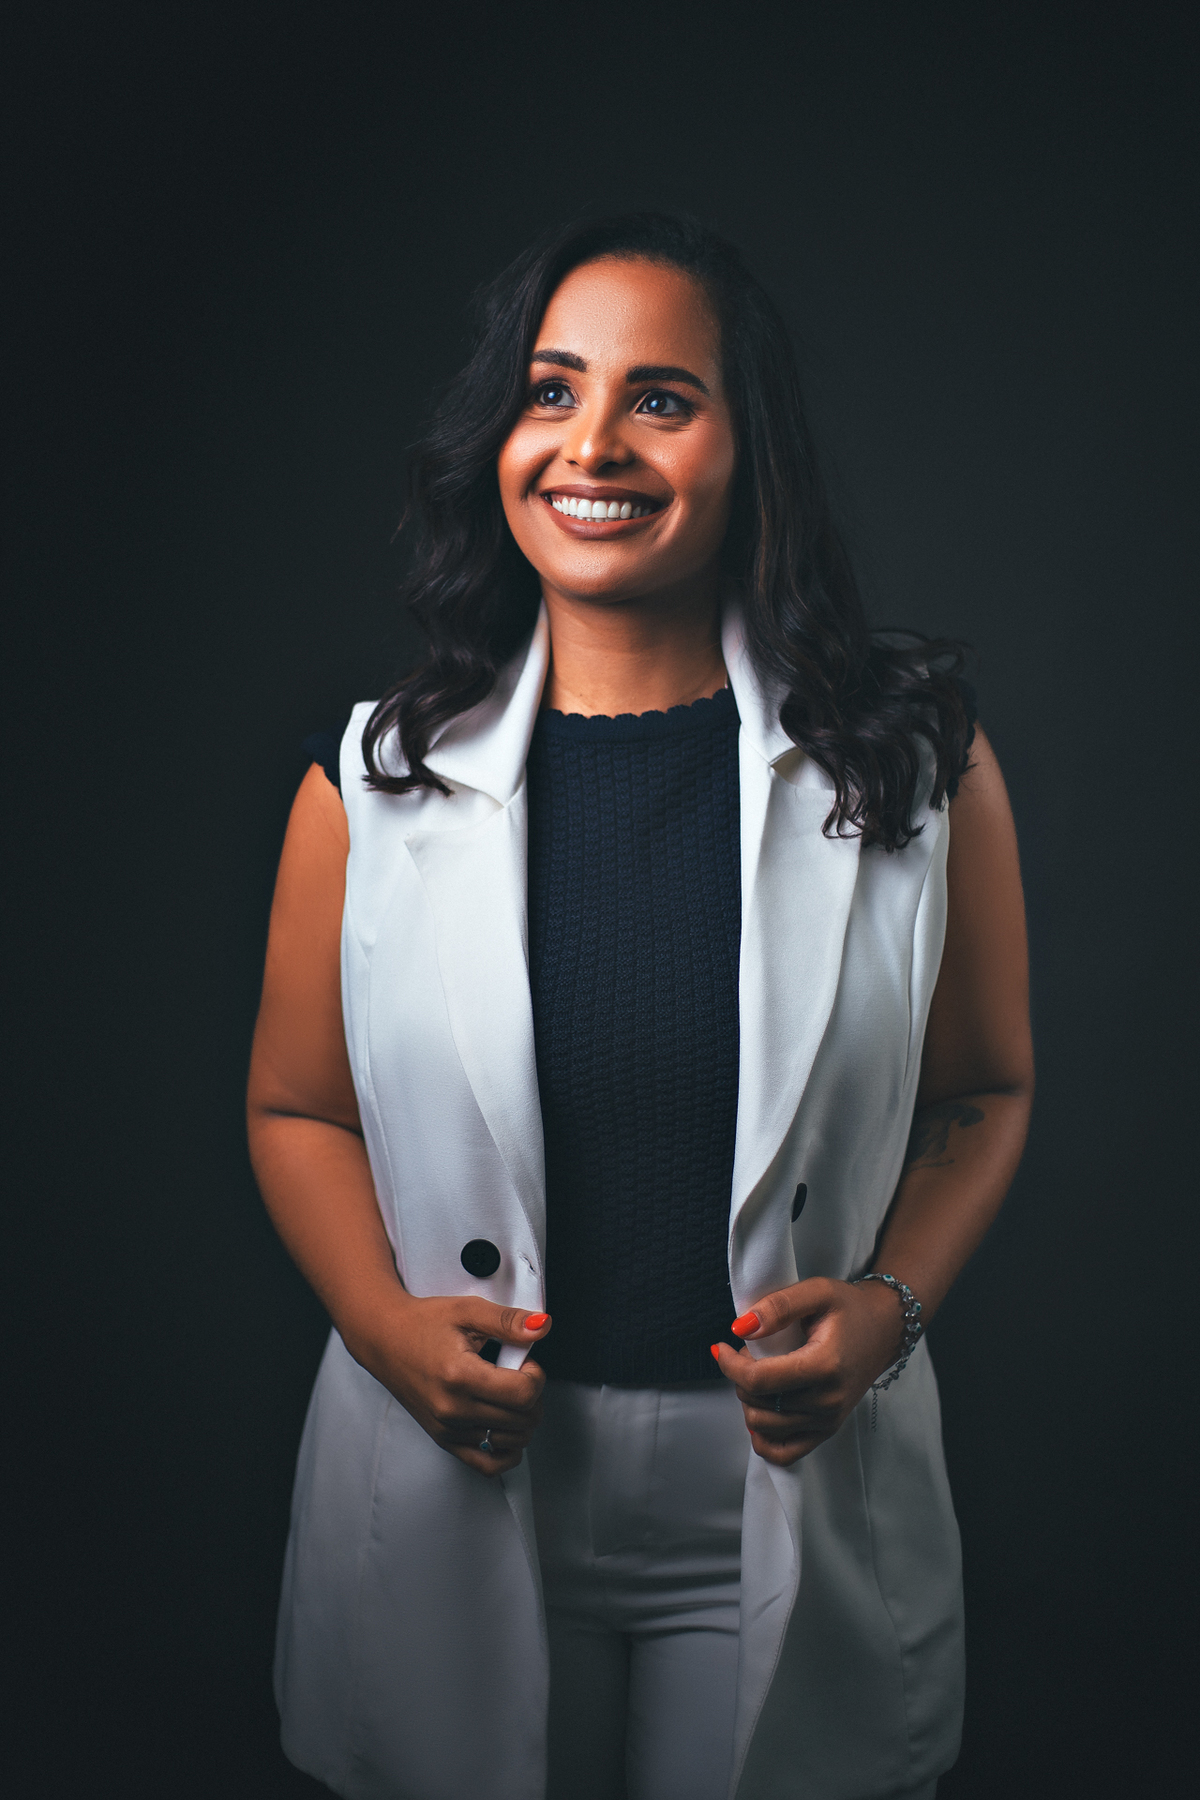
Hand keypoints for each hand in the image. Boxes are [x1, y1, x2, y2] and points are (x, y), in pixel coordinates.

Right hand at [354, 1295, 551, 1477]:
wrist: (384, 1339)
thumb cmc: (422, 1324)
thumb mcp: (467, 1310)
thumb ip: (507, 1321)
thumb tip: (540, 1327)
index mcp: (460, 1376)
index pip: (523, 1394)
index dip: (536, 1376)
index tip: (525, 1362)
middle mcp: (453, 1410)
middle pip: (522, 1420)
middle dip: (533, 1395)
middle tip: (517, 1374)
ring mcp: (448, 1429)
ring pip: (512, 1443)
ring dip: (523, 1420)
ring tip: (508, 1394)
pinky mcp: (444, 1440)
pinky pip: (488, 1465)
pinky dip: (506, 1451)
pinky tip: (505, 1427)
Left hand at [710, 1277, 905, 1465]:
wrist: (884, 1329)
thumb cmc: (849, 1308)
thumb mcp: (817, 1291)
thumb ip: (778, 1306)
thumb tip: (741, 1327)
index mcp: (824, 1366)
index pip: (760, 1381)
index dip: (730, 1365)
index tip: (721, 1346)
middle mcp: (828, 1402)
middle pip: (757, 1405)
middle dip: (740, 1378)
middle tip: (750, 1352)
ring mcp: (828, 1421)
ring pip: (763, 1428)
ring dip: (749, 1402)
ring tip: (759, 1375)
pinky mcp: (827, 1430)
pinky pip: (784, 1453)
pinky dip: (763, 1438)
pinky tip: (761, 1412)